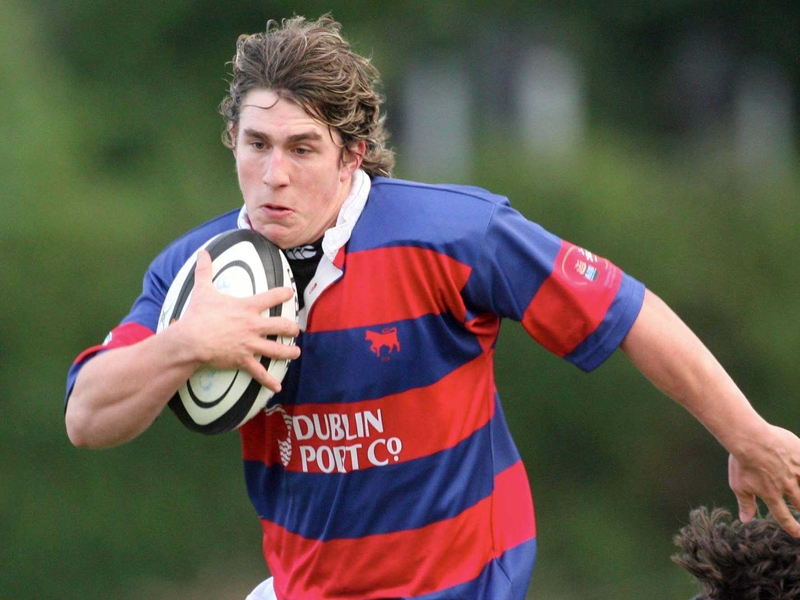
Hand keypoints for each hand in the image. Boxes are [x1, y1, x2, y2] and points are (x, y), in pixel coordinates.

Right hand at [176, 250, 300, 390]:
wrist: (191, 339)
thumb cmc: (198, 315)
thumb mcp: (203, 290)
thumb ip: (205, 270)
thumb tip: (202, 252)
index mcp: (247, 307)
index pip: (272, 297)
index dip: (283, 294)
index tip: (290, 293)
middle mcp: (253, 325)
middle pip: (282, 326)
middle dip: (292, 328)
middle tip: (296, 330)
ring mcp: (250, 344)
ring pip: (277, 350)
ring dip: (289, 352)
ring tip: (296, 353)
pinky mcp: (243, 359)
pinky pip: (260, 372)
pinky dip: (269, 381)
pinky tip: (278, 387)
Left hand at [728, 425, 799, 535]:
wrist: (750, 439)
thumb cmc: (741, 462)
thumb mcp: (739, 485)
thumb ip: (745, 504)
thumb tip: (745, 520)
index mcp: (771, 494)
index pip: (783, 516)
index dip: (792, 527)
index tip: (797, 535)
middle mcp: (787, 486)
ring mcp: (796, 471)